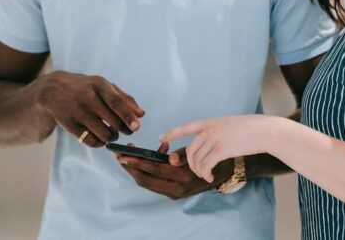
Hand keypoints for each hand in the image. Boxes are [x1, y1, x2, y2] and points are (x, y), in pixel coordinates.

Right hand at [36, 71, 144, 146]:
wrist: (53, 91)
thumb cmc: (86, 88)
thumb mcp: (103, 86)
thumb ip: (124, 98)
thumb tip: (141, 115)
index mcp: (98, 84)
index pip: (117, 102)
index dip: (128, 116)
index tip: (137, 127)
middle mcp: (88, 98)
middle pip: (113, 121)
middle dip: (124, 129)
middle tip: (127, 130)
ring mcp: (78, 112)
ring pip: (104, 134)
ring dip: (113, 137)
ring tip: (113, 133)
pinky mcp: (70, 126)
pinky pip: (91, 141)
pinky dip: (100, 143)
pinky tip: (101, 138)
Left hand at [114, 141, 233, 199]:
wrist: (225, 174)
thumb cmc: (210, 157)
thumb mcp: (197, 152)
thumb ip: (180, 153)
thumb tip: (165, 153)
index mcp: (183, 177)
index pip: (154, 170)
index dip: (137, 162)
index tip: (124, 155)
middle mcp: (177, 189)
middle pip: (145, 180)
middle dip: (131, 168)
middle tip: (119, 155)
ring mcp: (175, 193)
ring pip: (148, 184)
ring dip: (136, 171)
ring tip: (129, 156)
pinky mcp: (174, 194)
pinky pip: (154, 184)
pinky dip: (147, 173)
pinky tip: (147, 160)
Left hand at [159, 115, 280, 182]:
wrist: (264, 131)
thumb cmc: (250, 130)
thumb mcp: (228, 125)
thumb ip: (216, 132)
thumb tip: (208, 144)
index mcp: (210, 122)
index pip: (185, 127)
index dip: (172, 132)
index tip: (161, 137)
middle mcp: (209, 129)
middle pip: (189, 150)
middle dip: (190, 164)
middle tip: (198, 172)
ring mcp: (214, 138)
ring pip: (196, 160)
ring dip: (199, 171)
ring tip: (206, 176)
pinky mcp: (220, 149)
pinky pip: (205, 165)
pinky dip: (206, 173)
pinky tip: (210, 177)